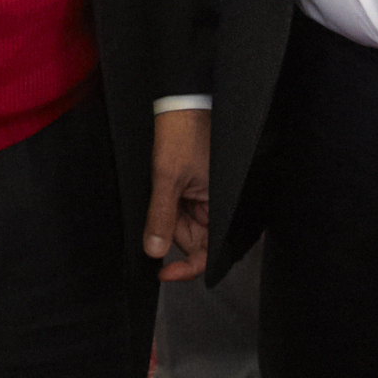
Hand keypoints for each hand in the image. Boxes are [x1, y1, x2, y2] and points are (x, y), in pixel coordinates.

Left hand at [147, 107, 210, 280]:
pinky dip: (167, 205)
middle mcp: (217, 206)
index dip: (188, 268)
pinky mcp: (196, 190)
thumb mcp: (167, 176)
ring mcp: (206, 198)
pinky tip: (165, 186)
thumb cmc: (184, 133)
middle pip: (193, 240)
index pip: (209, 253)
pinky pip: (180, 210)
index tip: (164, 273)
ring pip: (183, 226)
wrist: (182, 104)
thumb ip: (162, 216)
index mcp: (222, 206)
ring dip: (167, 215)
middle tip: (160, 204)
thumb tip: (155, 250)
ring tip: (164, 183)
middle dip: (170, 230)